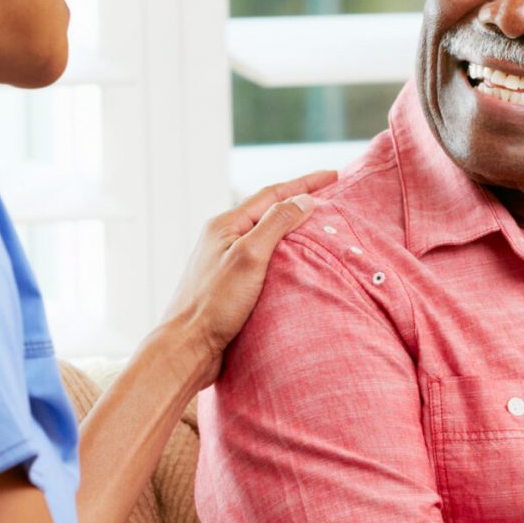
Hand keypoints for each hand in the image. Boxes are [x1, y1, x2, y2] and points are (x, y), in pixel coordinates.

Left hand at [159, 171, 333, 386]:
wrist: (188, 347)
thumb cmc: (215, 304)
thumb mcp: (250, 257)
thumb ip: (276, 224)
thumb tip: (304, 200)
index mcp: (225, 225)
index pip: (273, 194)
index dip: (305, 183)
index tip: (334, 175)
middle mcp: (224, 238)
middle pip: (269, 210)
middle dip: (300, 199)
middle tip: (331, 194)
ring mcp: (227, 261)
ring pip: (266, 234)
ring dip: (293, 225)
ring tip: (319, 223)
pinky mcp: (231, 284)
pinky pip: (264, 257)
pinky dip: (285, 251)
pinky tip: (297, 259)